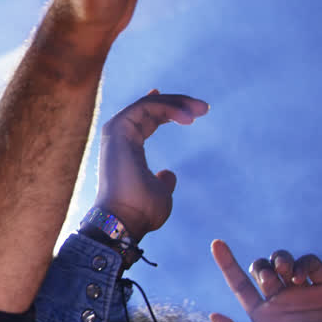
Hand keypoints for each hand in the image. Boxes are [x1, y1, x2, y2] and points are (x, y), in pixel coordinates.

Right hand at [94, 90, 207, 239]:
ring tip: (201, 110)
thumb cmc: (142, 212)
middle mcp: (120, 138)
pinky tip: (187, 118)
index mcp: (127, 149)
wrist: (124, 219)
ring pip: (148, 104)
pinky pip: (144, 107)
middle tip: (205, 108)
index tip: (195, 113)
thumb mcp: (160, 194)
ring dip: (176, 102)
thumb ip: (163, 182)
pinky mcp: (118, 129)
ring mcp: (117, 133)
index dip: (169, 111)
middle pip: (149, 108)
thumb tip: (169, 174)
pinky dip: (167, 107)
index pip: (146, 119)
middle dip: (178, 103)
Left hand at [210, 242, 321, 321]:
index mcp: (264, 316)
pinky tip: (301, 277)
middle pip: (263, 269)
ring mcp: (305, 295)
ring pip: (286, 262)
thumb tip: (212, 316)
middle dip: (261, 265)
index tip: (216, 244)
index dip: (227, 263)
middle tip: (270, 278)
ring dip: (280, 259)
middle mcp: (282, 303)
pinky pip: (313, 265)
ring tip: (286, 272)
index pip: (240, 285)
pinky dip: (305, 262)